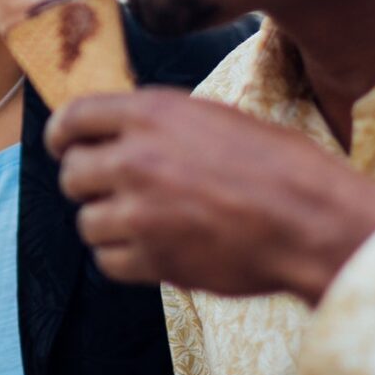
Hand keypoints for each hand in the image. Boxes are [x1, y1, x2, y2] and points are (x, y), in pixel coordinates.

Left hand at [45, 87, 374, 303]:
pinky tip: (153, 251)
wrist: (312, 222)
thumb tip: (124, 131)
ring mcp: (140, 211)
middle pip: (72, 174)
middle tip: (112, 191)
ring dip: (108, 225)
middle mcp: (136, 158)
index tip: (63, 146)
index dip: (62, 134)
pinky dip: (124, 259)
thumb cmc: (282, 167)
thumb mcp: (218, 119)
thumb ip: (163, 124)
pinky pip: (108, 261)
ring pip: (86, 222)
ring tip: (144, 224)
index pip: (74, 116)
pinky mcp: (151, 258)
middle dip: (88, 183)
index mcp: (153, 113)